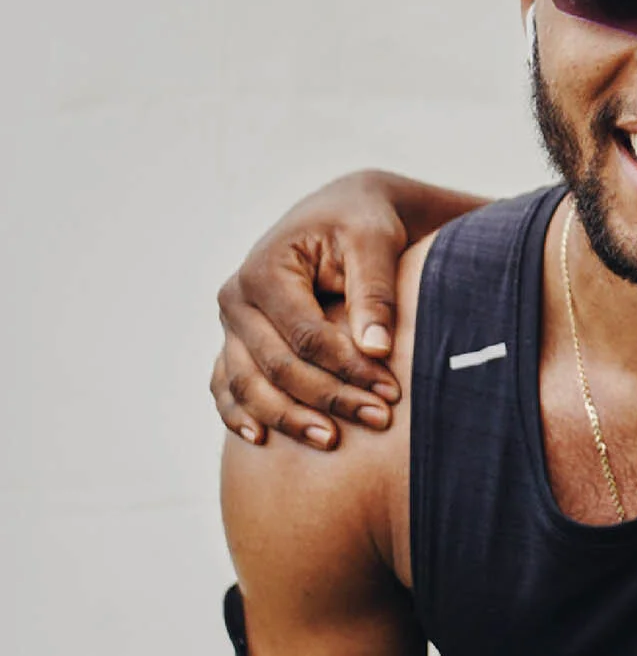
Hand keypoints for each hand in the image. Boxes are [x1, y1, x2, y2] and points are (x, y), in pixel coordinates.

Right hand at [211, 176, 412, 449]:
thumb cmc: (360, 224)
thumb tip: (377, 350)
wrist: (342, 214)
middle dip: (328, 398)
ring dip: (289, 419)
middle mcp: (236, 300)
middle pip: (277, 367)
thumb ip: (374, 292)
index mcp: (263, 271)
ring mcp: (230, 326)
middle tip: (378, 420)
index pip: (305, 337)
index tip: (391, 392)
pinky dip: (239, 415)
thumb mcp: (373, 242)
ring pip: (248, 386)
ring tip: (332, 442)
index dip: (347, 369)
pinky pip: (226, 387)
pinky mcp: (235, 343)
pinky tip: (261, 441)